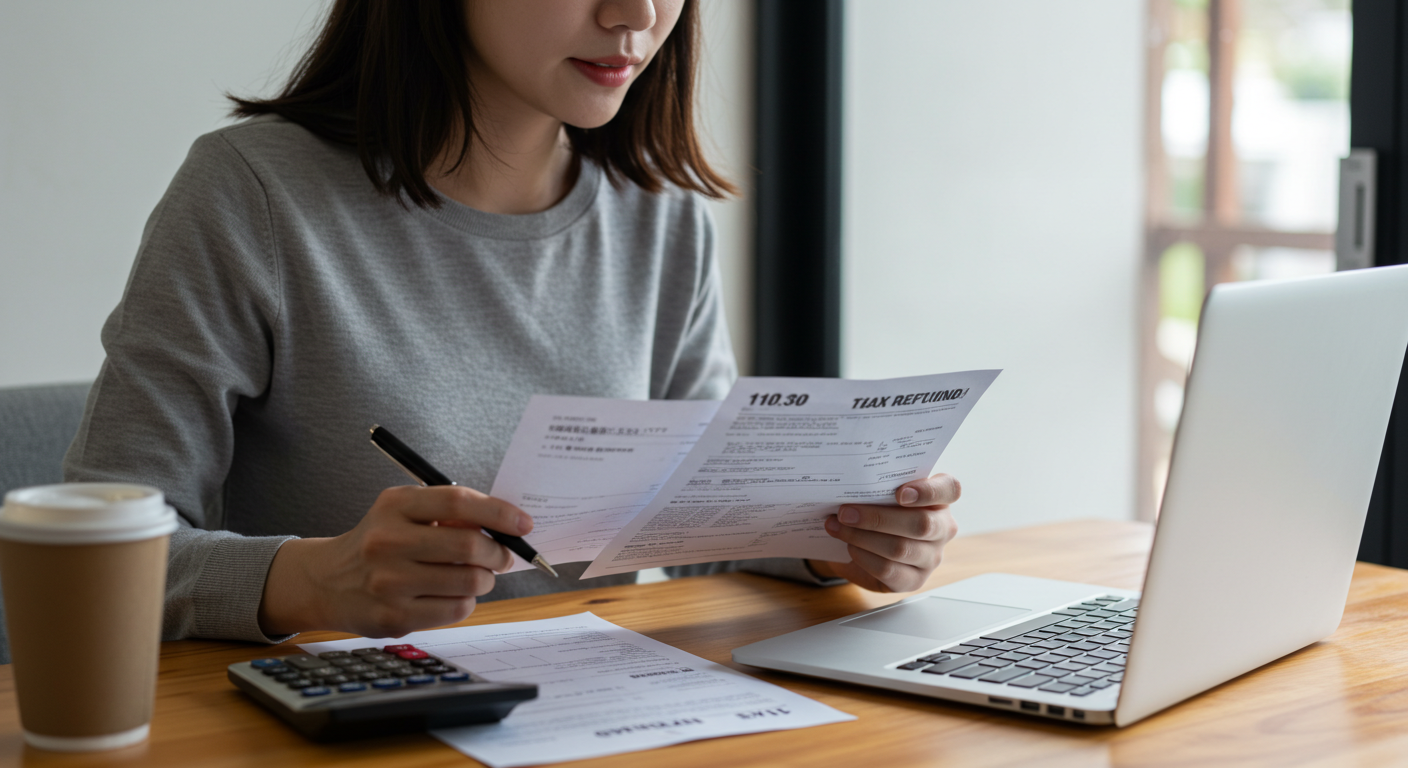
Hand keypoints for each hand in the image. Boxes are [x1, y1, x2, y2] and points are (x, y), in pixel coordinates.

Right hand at [258, 485, 531, 636]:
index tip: (523, 523)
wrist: (326, 581)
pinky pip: (456, 609)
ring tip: (476, 575)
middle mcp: (387, 541)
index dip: (499, 512)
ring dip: (485, 579)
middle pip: (468, 545)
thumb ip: (448, 513)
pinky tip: (452, 594)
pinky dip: (466, 601)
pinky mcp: (394, 617)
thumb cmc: (379, 542)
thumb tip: (505, 525)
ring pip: (469, 581)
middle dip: (498, 552)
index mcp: (394, 506)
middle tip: (502, 556)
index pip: (458, 502)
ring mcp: (389, 583)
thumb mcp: (403, 512)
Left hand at [807, 474, 959, 592]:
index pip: (950, 489)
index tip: (899, 493)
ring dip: (862, 537)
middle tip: (844, 511)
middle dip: (877, 518)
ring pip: (900, 549)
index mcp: (940, 499)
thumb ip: (878, 486)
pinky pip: (889, 570)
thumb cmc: (877, 510)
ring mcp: (932, 557)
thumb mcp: (882, 493)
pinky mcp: (914, 580)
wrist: (865, 544)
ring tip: (838, 527)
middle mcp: (942, 529)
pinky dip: (864, 557)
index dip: (928, 491)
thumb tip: (849, 484)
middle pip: (921, 524)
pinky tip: (849, 547)